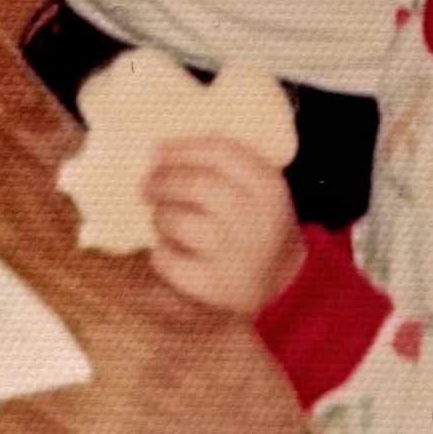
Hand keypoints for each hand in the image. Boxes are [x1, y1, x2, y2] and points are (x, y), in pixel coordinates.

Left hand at [144, 135, 305, 313]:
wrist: (285, 282)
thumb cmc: (259, 223)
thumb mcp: (261, 188)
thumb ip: (226, 167)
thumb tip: (159, 152)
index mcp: (267, 186)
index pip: (221, 153)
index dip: (183, 148)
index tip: (157, 150)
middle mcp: (253, 217)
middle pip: (196, 185)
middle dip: (163, 180)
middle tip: (147, 185)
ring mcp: (233, 253)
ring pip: (178, 221)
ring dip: (161, 215)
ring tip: (161, 217)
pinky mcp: (212, 284)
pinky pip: (169, 260)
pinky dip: (160, 251)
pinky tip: (165, 249)